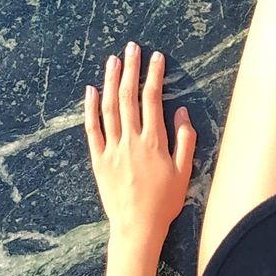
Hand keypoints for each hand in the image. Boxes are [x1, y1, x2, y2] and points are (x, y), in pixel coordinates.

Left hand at [84, 41, 196, 240]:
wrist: (137, 227)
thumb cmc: (165, 202)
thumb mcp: (184, 171)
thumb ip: (185, 139)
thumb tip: (181, 111)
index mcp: (154, 141)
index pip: (153, 99)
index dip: (154, 75)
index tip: (156, 57)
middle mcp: (131, 140)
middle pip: (129, 96)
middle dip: (131, 69)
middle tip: (132, 48)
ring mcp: (112, 149)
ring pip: (109, 107)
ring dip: (111, 81)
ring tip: (113, 60)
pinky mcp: (98, 160)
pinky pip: (92, 129)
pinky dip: (90, 108)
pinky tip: (91, 90)